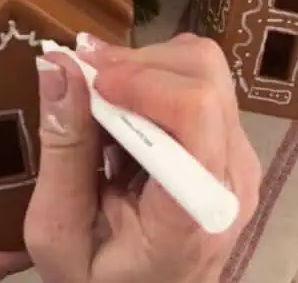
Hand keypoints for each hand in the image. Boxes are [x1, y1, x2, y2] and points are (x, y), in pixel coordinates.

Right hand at [25, 33, 260, 282]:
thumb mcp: (58, 235)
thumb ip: (62, 151)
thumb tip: (57, 64)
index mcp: (196, 210)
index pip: (196, 111)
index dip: (142, 80)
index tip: (90, 79)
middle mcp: (234, 175)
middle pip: (202, 75)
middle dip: (136, 64)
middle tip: (84, 77)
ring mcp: (239, 156)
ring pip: (203, 66)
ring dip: (144, 67)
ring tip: (100, 96)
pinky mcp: (232, 143)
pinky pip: (201, 82)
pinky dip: (154, 78)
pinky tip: (122, 108)